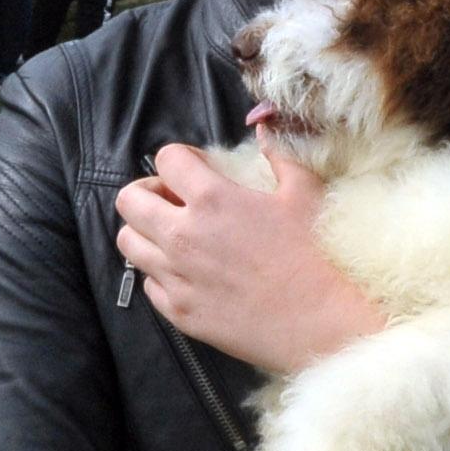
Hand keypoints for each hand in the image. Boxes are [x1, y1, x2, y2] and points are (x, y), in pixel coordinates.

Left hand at [114, 137, 385, 375]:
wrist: (321, 324)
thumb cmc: (317, 256)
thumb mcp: (306, 192)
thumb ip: (279, 153)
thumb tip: (263, 126)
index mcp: (212, 199)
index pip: (166, 159)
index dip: (181, 159)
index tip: (199, 170)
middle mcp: (183, 236)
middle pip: (129, 200)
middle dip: (148, 192)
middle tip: (175, 200)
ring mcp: (177, 277)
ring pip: (128, 242)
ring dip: (146, 231)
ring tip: (175, 235)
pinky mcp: (179, 313)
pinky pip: (148, 284)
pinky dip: (160, 273)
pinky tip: (189, 272)